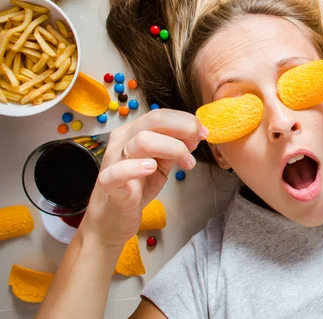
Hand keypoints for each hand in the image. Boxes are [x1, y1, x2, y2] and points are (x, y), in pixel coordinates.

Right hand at [79, 109, 208, 247]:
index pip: (161, 115)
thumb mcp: (161, 163)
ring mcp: (113, 160)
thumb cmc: (137, 188)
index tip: (203, 133)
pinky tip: (152, 168)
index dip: (186, 120)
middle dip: (183, 127)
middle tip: (196, 144)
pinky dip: (136, 167)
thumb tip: (197, 134)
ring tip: (186, 164)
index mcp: (133, 132)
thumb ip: (174, 148)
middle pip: (153, 120)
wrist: (113, 219)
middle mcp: (122, 141)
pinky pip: (118, 171)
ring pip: (142, 140)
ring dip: (173, 148)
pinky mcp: (109, 184)